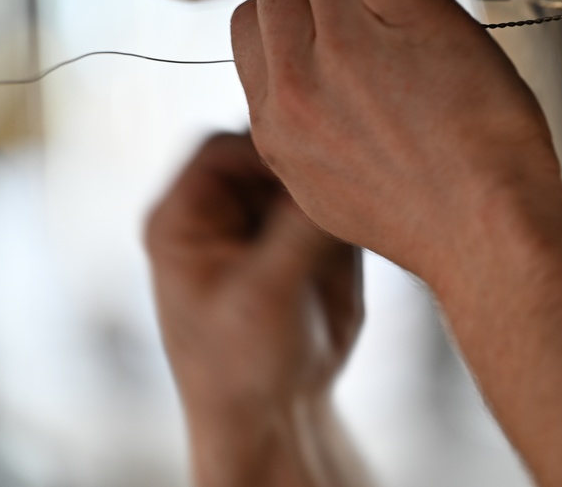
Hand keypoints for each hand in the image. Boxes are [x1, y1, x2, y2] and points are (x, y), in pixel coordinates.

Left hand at [145, 133, 362, 484]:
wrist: (277, 415)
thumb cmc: (241, 366)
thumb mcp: (263, 295)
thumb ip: (297, 231)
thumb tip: (338, 172)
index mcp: (185, 218)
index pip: (221, 149)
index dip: (264, 145)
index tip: (310, 160)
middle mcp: (226, 211)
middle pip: (268, 152)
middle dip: (307, 157)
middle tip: (346, 165)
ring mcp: (269, 223)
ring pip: (307, 173)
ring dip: (337, 179)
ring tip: (365, 191)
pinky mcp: (310, 240)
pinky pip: (336, 202)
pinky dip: (357, 204)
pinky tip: (375, 215)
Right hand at [231, 0, 561, 276]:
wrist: (488, 232)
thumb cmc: (431, 218)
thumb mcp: (331, 191)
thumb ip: (305, 130)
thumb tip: (305, 86)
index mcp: (277, 126)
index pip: (250, 25)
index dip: (287, 7)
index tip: (318, 8)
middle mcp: (300, 84)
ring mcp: (350, 50)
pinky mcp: (410, 23)